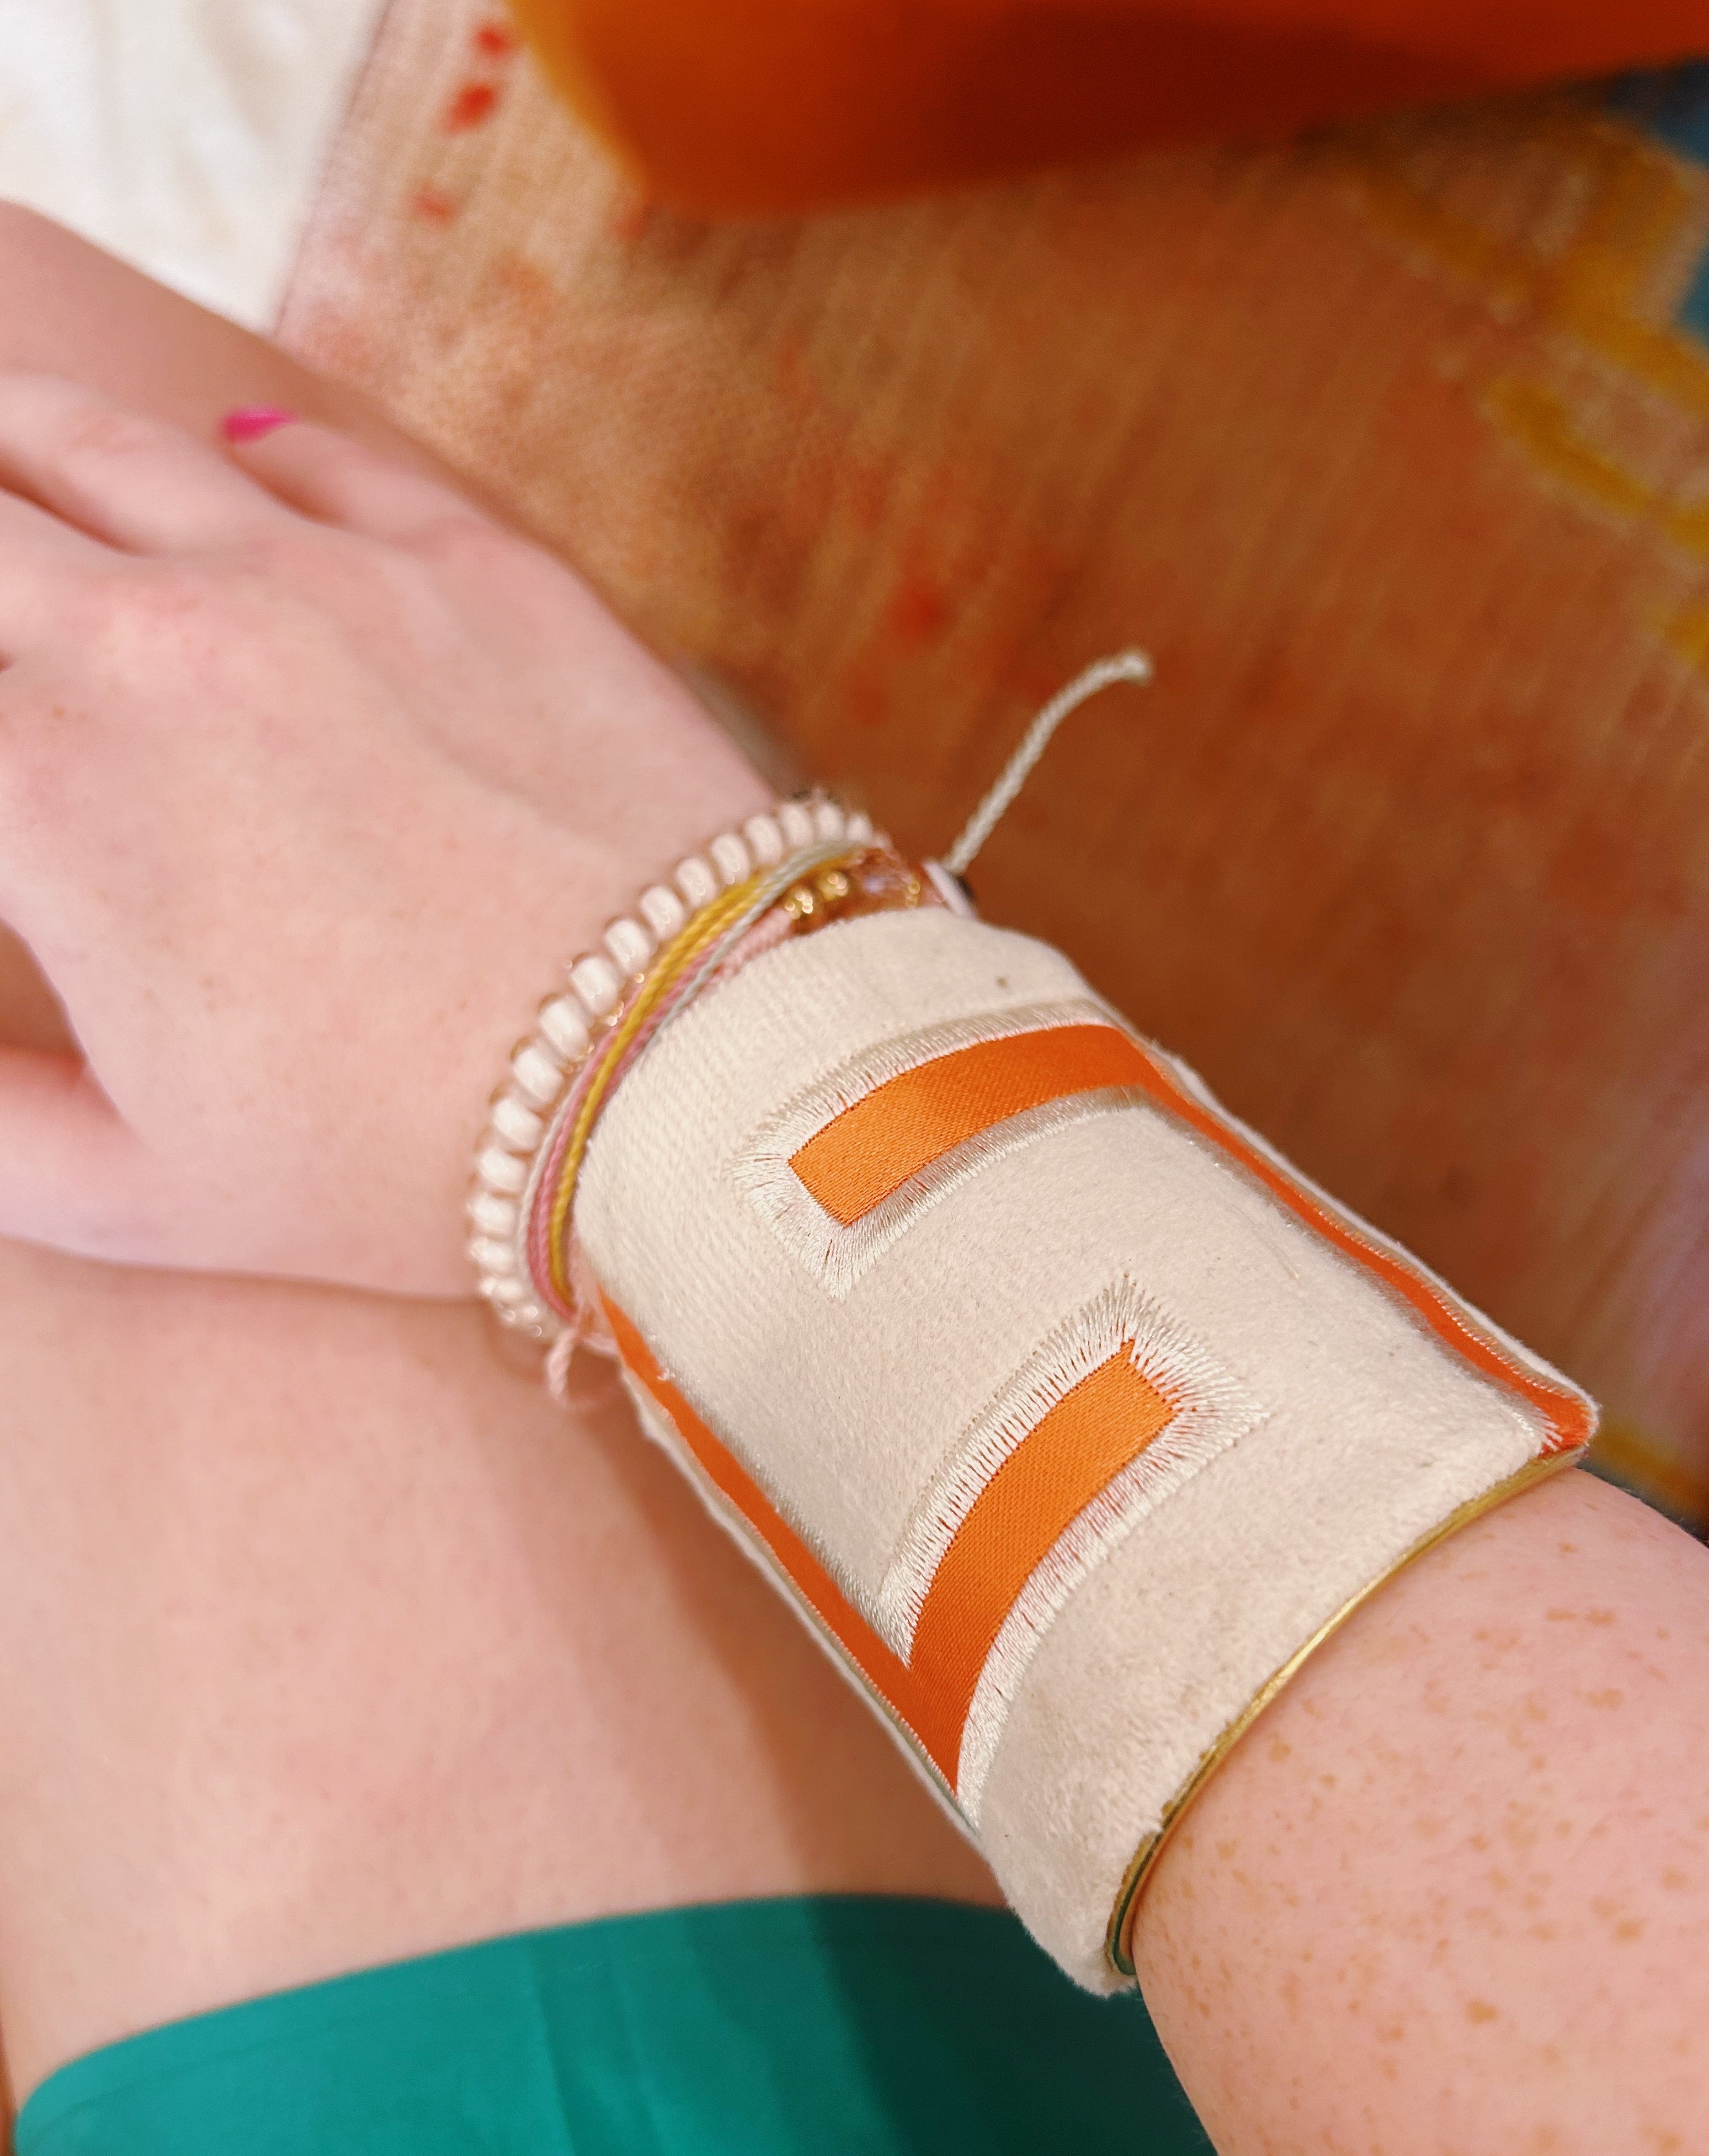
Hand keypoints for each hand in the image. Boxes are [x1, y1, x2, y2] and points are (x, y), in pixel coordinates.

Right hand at [0, 373, 767, 1293]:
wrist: (679, 1084)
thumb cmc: (406, 1162)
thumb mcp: (138, 1192)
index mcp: (47, 788)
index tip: (5, 809)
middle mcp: (160, 638)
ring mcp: (324, 576)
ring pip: (104, 446)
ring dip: (25, 447)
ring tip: (10, 456)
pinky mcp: (472, 562)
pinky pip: (312, 461)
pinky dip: (241, 461)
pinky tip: (229, 465)